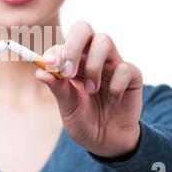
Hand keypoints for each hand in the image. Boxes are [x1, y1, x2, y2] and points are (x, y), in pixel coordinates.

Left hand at [35, 21, 142, 158]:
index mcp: (71, 62)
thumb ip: (57, 89)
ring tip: (91, 90)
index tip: (50, 66)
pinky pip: (125, 67)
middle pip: (83, 29)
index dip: (56, 52)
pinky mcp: (131, 75)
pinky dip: (116, 85)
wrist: (107, 142)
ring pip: (104, 41)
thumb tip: (40, 71)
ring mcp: (112, 64)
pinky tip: (112, 100)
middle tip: (68, 72)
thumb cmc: (83, 121)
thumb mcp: (67, 107)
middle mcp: (90, 57)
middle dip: (73, 45)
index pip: (62, 44)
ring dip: (93, 66)